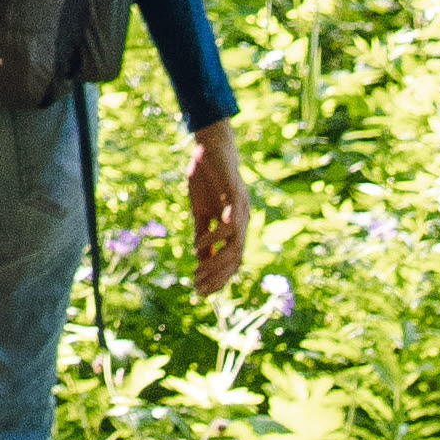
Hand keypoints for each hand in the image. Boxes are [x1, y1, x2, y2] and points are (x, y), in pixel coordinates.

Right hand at [185, 119, 250, 297]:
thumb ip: (202, 233)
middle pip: (236, 258)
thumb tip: (200, 257)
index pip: (231, 261)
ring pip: (236, 244)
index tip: (200, 292)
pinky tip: (201, 242)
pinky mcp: (234, 193)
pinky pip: (231, 219)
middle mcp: (242, 220)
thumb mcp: (201, 211)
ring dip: (218, 261)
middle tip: (198, 288)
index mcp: (234, 226)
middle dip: (218, 276)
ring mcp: (240, 207)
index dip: (218, 278)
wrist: (212, 148)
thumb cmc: (206, 179)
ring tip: (199, 269)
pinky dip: (217, 234)